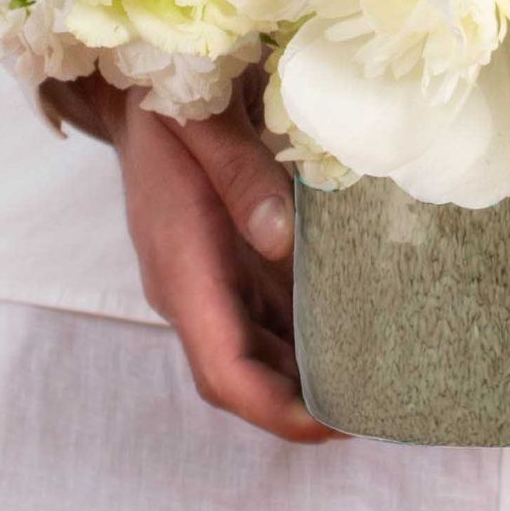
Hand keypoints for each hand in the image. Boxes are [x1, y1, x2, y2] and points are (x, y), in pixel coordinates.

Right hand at [40, 71, 346, 444]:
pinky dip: (303, 332)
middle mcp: (189, 286)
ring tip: (379, 379)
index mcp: (180, 264)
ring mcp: (204, 278)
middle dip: (302, 406)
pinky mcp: (221, 260)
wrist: (130, 85)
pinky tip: (354, 325)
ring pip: (256, 352)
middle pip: (243, 375)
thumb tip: (282, 239)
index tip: (332, 425)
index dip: (275, 409)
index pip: (221, 369)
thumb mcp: (201, 120)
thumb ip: (240, 174)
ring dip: (307, 374)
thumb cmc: (166, 98)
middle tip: (379, 409)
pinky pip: (263, 315)